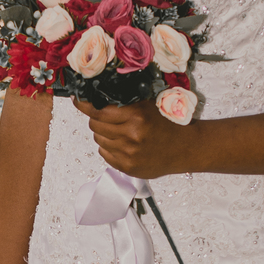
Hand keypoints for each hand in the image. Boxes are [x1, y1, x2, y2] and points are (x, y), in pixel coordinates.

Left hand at [74, 98, 194, 180]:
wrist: (185, 149)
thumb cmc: (169, 124)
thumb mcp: (149, 106)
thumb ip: (126, 102)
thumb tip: (99, 96)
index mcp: (137, 116)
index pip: (98, 110)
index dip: (84, 105)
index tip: (77, 100)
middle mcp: (131, 135)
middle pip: (95, 124)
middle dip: (96, 118)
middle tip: (105, 116)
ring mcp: (128, 153)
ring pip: (99, 139)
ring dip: (103, 133)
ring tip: (119, 131)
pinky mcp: (127, 167)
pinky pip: (104, 153)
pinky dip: (109, 147)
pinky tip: (122, 143)